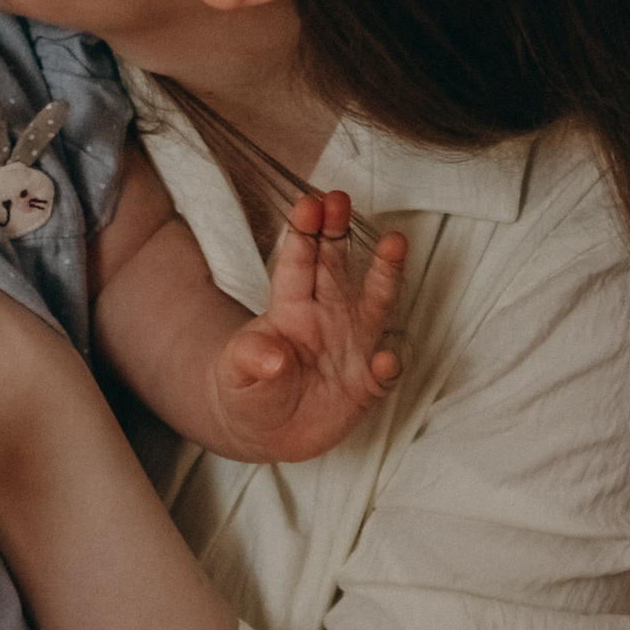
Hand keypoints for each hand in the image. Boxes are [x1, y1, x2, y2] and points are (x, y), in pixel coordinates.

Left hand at [215, 190, 406, 462]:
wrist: (264, 431)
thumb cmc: (248, 388)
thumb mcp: (236, 375)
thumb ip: (250, 361)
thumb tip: (271, 358)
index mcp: (289, 308)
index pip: (297, 263)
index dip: (304, 233)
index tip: (311, 202)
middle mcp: (326, 318)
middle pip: (335, 267)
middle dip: (339, 232)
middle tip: (342, 198)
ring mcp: (351, 348)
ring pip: (374, 304)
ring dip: (385, 274)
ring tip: (393, 242)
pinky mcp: (367, 385)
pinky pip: (384, 373)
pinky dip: (389, 366)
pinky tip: (388, 360)